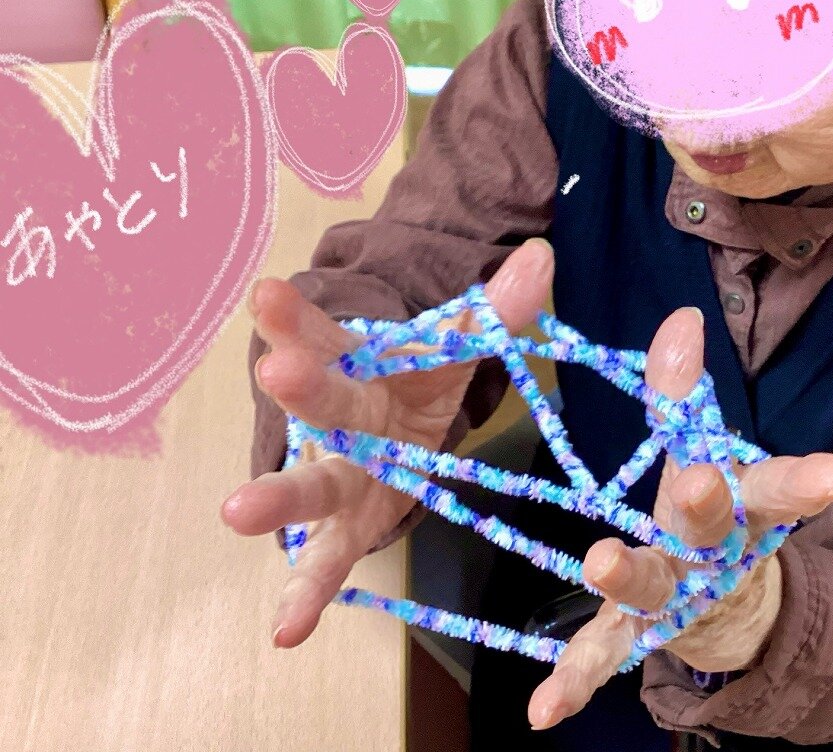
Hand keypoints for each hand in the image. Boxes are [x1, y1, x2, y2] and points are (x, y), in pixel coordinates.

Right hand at [220, 239, 553, 647]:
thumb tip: (541, 257)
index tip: (266, 293)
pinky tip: (286, 629)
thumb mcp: (458, 343)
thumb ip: (495, 309)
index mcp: (361, 363)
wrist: (400, 418)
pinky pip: (330, 559)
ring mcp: (340, 475)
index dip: (300, 317)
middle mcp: (341, 417)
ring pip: (313, 487)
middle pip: (323, 403)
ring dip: (280, 499)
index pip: (330, 333)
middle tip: (274, 374)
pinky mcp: (351, 524)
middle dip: (301, 389)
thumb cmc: (418, 374)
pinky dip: (307, 592)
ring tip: (237, 512)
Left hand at [527, 307, 832, 729]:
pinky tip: (541, 711)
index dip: (803, 480)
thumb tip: (682, 316)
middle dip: (707, 506)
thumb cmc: (716, 514)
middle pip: (712, 528)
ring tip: (600, 560)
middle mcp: (711, 553)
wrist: (730, 608)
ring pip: (652, 587)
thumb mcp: (708, 450)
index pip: (775, 484)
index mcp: (738, 503)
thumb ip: (687, 391)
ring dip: (629, 573)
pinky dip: (573, 680)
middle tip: (701, 482)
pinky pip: (601, 654)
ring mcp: (673, 598)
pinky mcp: (634, 632)